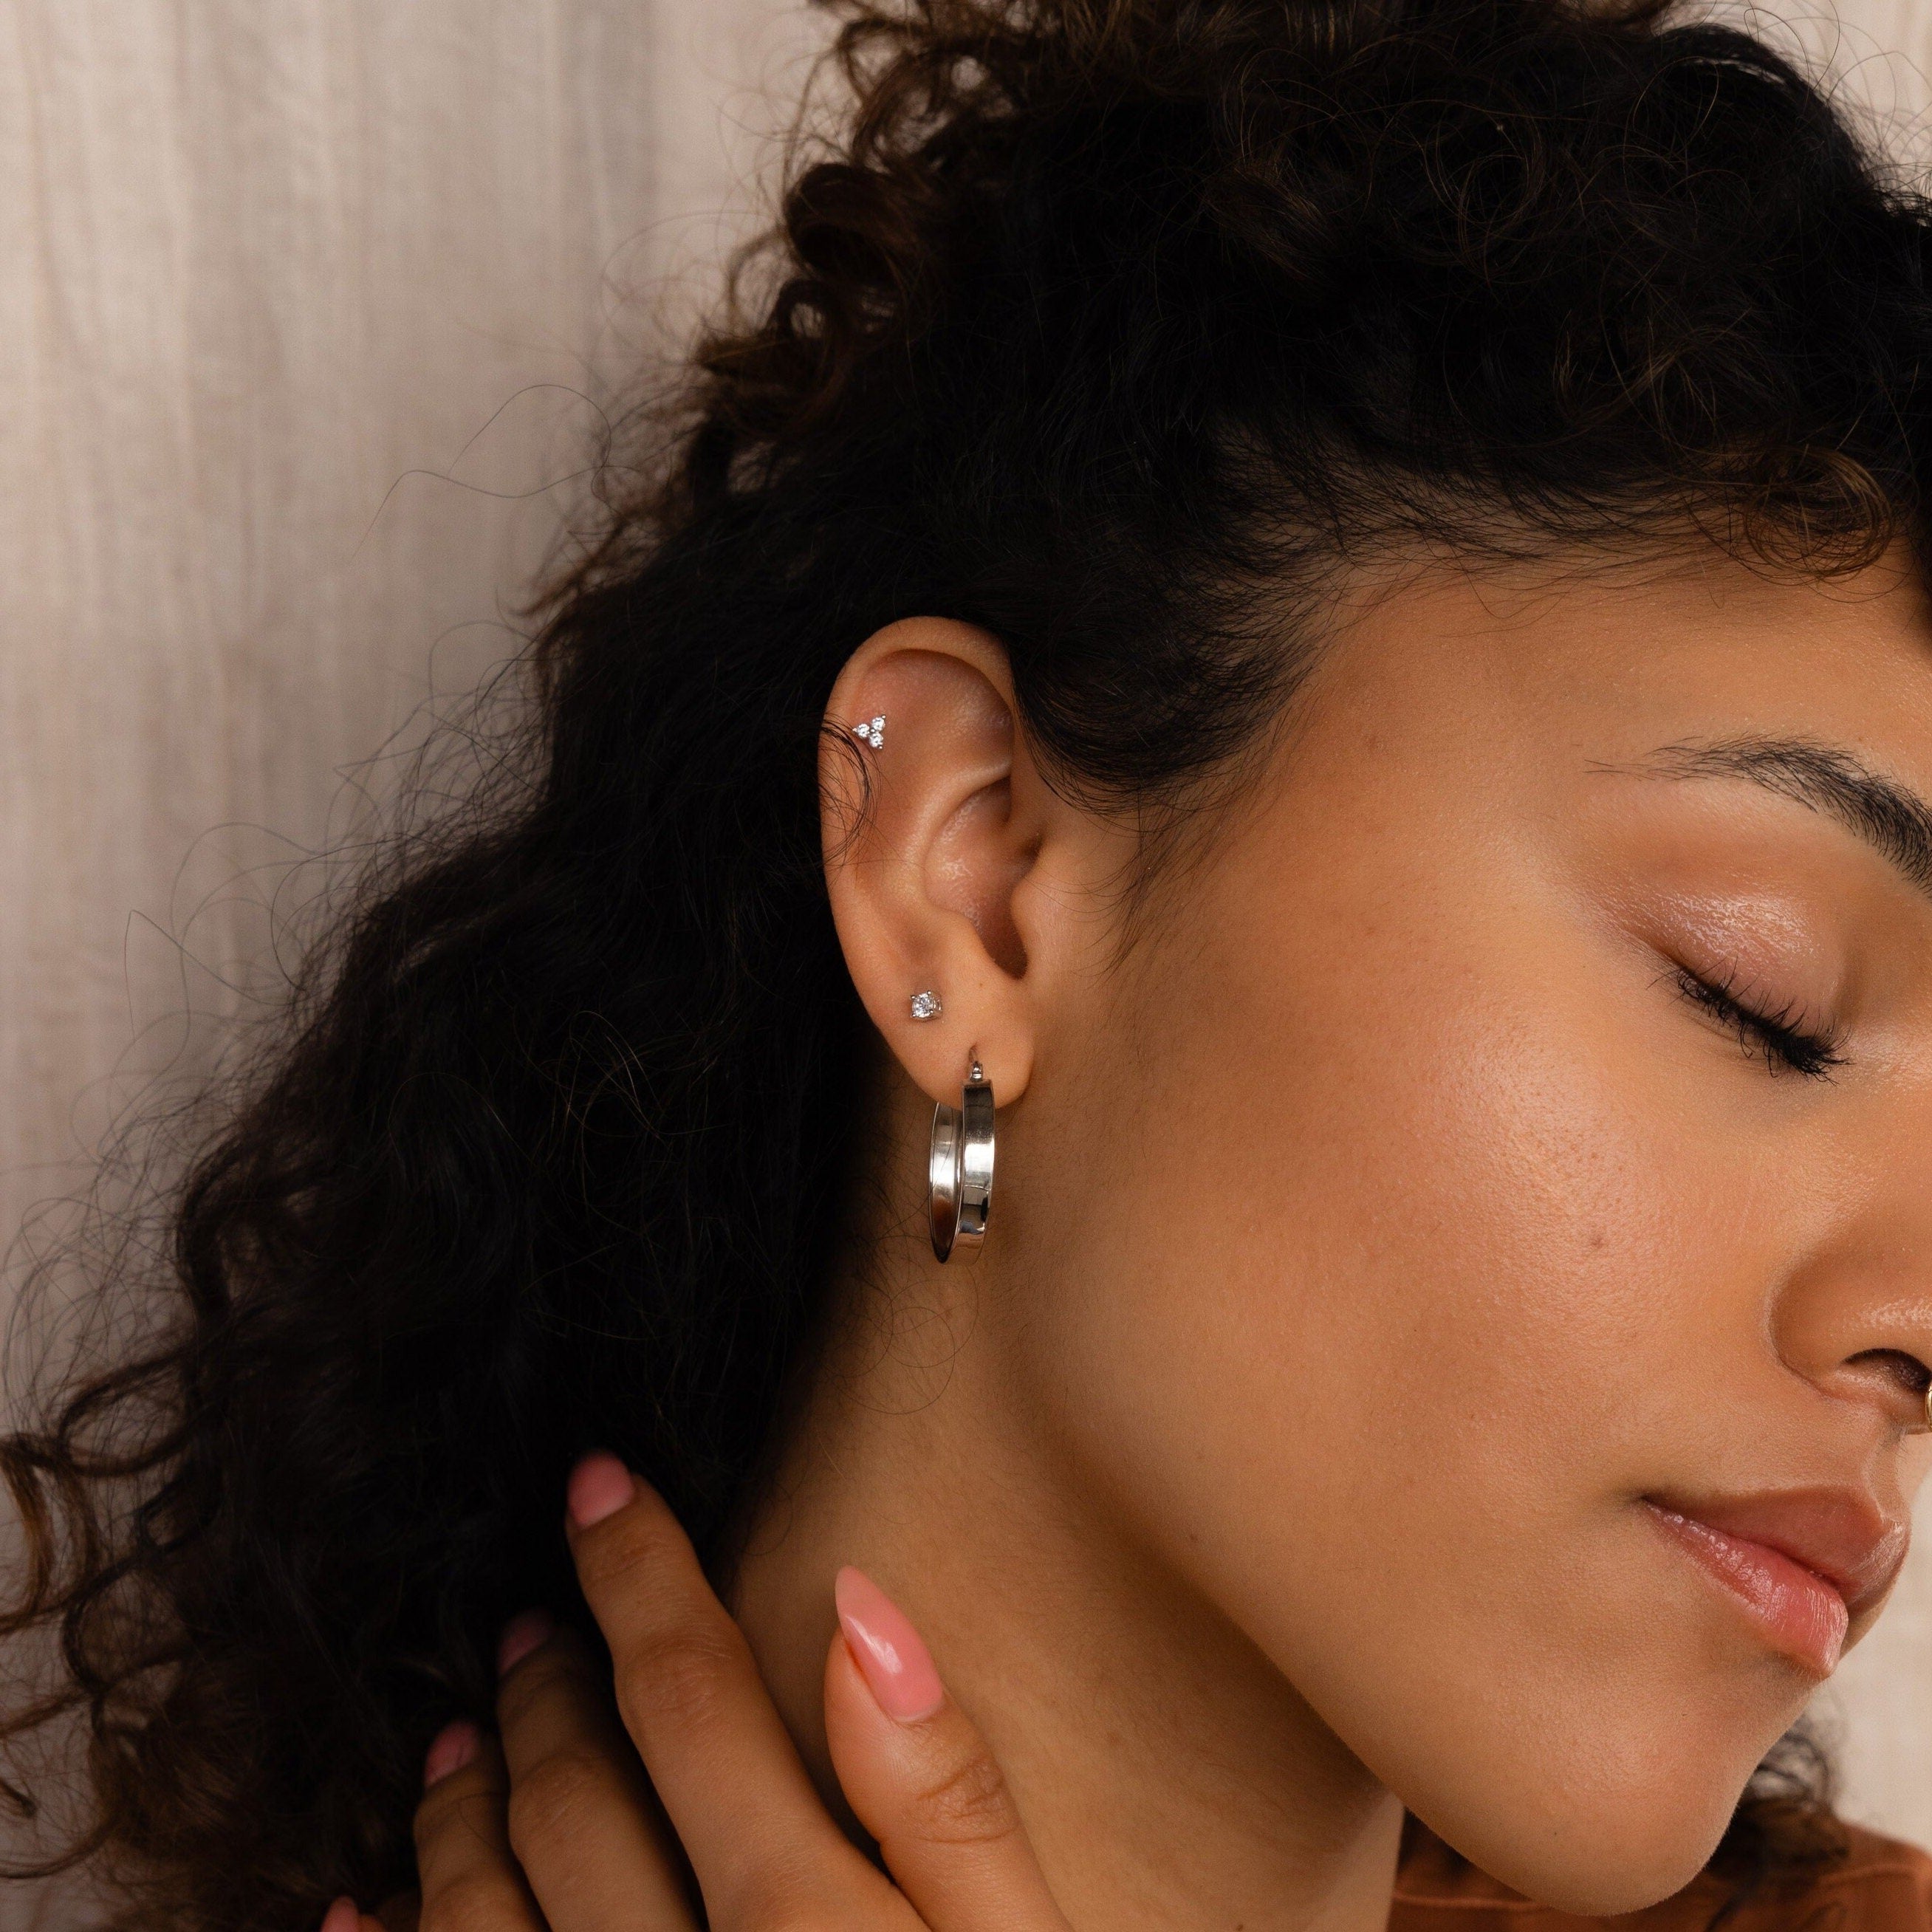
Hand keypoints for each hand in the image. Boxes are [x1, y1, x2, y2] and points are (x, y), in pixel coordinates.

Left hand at [329, 1454, 1071, 1930]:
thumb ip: (952, 1799)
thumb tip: (864, 1604)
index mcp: (806, 1928)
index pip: (690, 1695)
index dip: (639, 1572)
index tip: (599, 1484)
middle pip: (576, 1795)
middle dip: (547, 1682)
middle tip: (528, 1616)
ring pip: (479, 1915)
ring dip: (455, 1807)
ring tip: (454, 1737)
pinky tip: (352, 1909)